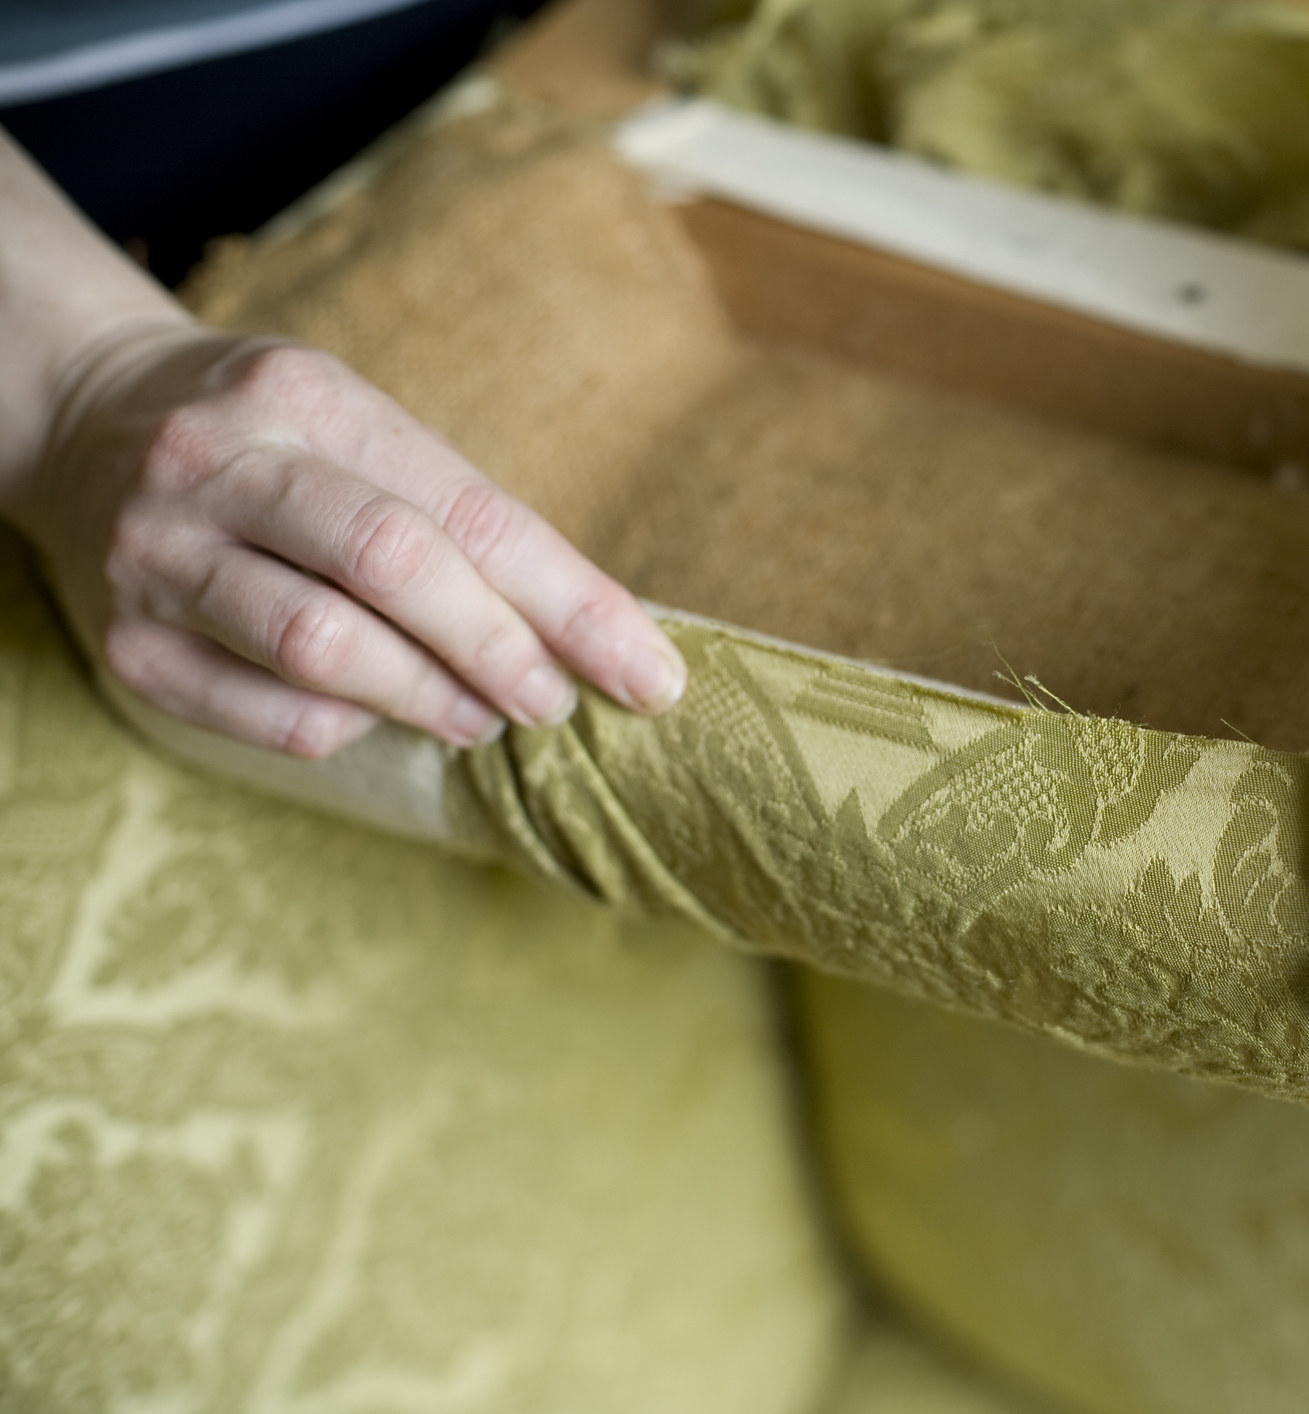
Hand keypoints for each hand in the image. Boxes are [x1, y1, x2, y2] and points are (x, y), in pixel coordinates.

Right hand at [11, 319, 685, 756]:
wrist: (82, 417)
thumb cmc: (273, 435)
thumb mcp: (359, 425)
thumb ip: (459, 514)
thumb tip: (589, 633)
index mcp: (307, 397)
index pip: (471, 511)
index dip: (574, 604)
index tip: (649, 673)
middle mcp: (220, 464)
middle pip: (394, 568)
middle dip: (501, 650)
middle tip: (557, 702)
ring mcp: (159, 552)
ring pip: (324, 649)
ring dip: (431, 699)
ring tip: (485, 716)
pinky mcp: (126, 641)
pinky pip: (262, 713)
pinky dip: (341, 727)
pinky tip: (374, 715)